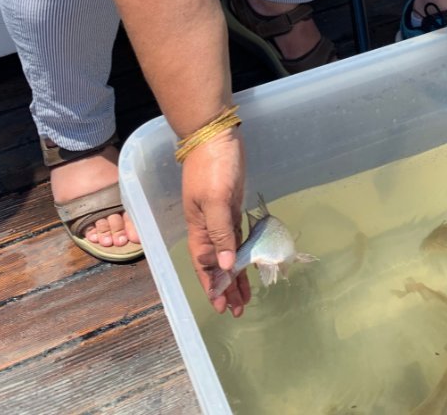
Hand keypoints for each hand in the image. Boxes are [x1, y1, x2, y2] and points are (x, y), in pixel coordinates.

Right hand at [181, 128, 250, 315]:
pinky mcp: (231, 206)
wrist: (215, 136)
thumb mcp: (215, 200)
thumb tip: (226, 266)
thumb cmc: (212, 167)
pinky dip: (242, 253)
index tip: (222, 306)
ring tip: (246, 297)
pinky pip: (236, 237)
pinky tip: (248, 264)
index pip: (204, 264)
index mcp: (198, 226)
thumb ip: (220, 233)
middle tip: (238, 310)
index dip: (212, 285)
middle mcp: (207, 226)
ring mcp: (220, 216)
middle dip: (225, 286)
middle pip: (216, 263)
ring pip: (228, 253)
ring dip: (236, 274)